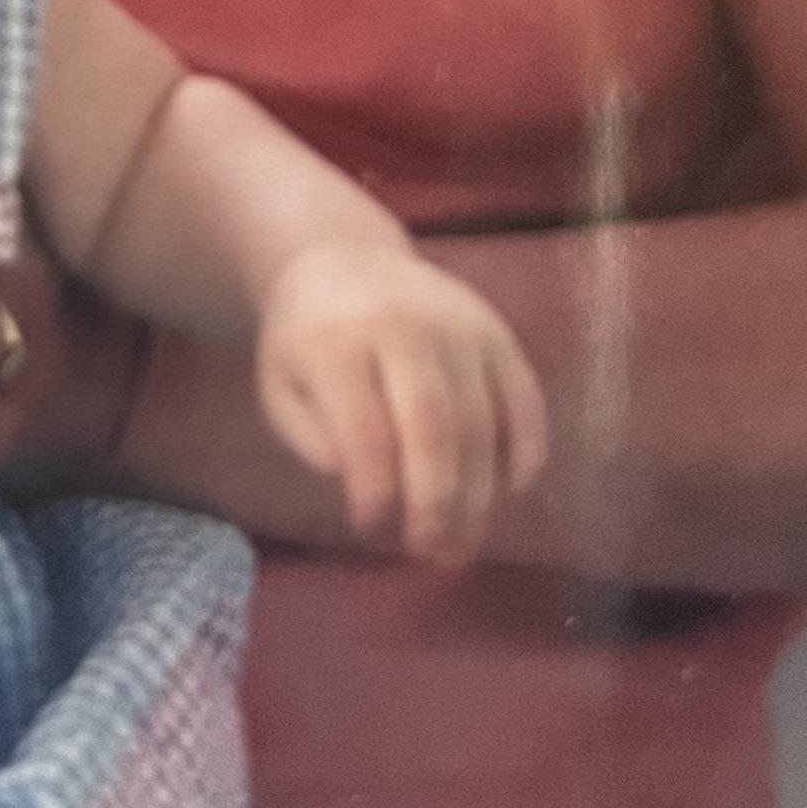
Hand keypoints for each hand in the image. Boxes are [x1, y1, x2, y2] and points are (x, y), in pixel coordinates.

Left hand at [255, 242, 545, 561]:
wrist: (345, 257)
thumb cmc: (307, 339)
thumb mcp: (280, 384)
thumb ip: (310, 436)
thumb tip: (365, 481)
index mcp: (337, 343)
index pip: (365, 432)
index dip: (375, 491)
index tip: (370, 528)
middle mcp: (403, 328)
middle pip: (432, 427)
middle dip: (437, 500)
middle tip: (432, 550)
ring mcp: (458, 325)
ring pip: (481, 420)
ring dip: (480, 492)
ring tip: (464, 539)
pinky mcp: (495, 329)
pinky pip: (523, 394)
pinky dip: (526, 446)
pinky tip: (513, 489)